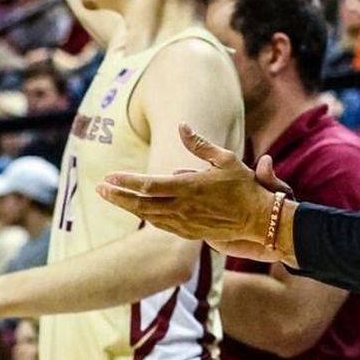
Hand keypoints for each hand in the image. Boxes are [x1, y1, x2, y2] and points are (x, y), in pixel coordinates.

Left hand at [98, 123, 283, 250]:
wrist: (259, 219)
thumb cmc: (244, 186)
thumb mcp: (226, 158)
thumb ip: (200, 144)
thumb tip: (181, 126)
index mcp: (189, 187)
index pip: (148, 185)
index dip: (126, 181)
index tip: (109, 176)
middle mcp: (183, 207)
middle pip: (141, 204)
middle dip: (117, 196)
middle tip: (99, 188)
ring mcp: (185, 223)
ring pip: (148, 216)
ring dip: (127, 206)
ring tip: (111, 197)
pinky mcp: (190, 233)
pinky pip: (161, 225)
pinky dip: (146, 216)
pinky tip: (138, 210)